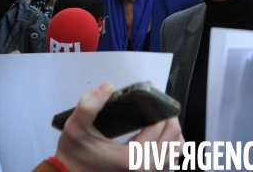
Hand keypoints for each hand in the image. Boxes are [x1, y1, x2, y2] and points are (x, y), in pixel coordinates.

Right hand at [53, 82, 182, 171]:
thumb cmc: (75, 155)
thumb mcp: (76, 126)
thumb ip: (90, 105)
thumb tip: (107, 88)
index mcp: (132, 157)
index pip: (160, 127)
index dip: (157, 103)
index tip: (150, 89)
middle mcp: (144, 167)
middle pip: (175, 138)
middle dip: (169, 115)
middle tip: (157, 101)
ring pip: (176, 150)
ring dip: (173, 131)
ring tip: (160, 116)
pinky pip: (169, 159)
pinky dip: (170, 144)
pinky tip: (159, 132)